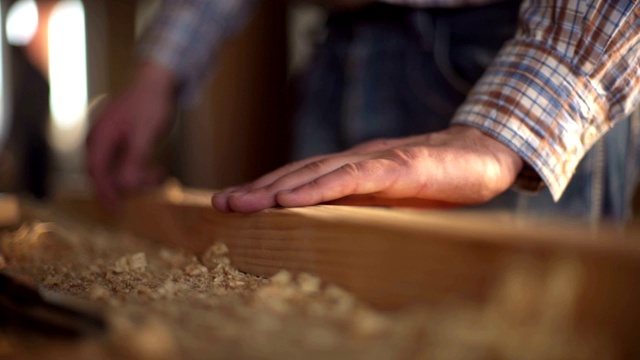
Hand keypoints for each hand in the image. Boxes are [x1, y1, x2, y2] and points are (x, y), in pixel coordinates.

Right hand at [87, 63, 174, 210]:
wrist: (157, 81)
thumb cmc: (150, 104)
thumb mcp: (146, 134)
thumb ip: (135, 159)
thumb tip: (125, 184)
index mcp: (100, 137)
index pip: (97, 172)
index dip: (106, 193)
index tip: (116, 210)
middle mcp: (98, 139)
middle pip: (105, 173)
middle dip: (127, 184)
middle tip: (153, 184)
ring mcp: (107, 138)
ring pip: (115, 169)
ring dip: (135, 177)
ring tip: (160, 175)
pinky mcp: (117, 139)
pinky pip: (121, 161)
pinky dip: (136, 169)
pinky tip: (155, 170)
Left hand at [212, 126, 523, 211]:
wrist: (485, 153)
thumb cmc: (440, 181)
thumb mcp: (394, 199)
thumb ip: (366, 207)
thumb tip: (334, 229)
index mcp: (355, 169)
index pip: (304, 177)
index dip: (269, 188)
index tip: (237, 203)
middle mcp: (358, 159)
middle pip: (300, 172)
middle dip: (259, 188)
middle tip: (222, 202)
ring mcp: (377, 160)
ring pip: (317, 173)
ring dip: (276, 188)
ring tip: (242, 202)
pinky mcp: (398, 166)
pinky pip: (352, 177)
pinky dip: (319, 188)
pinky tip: (292, 200)